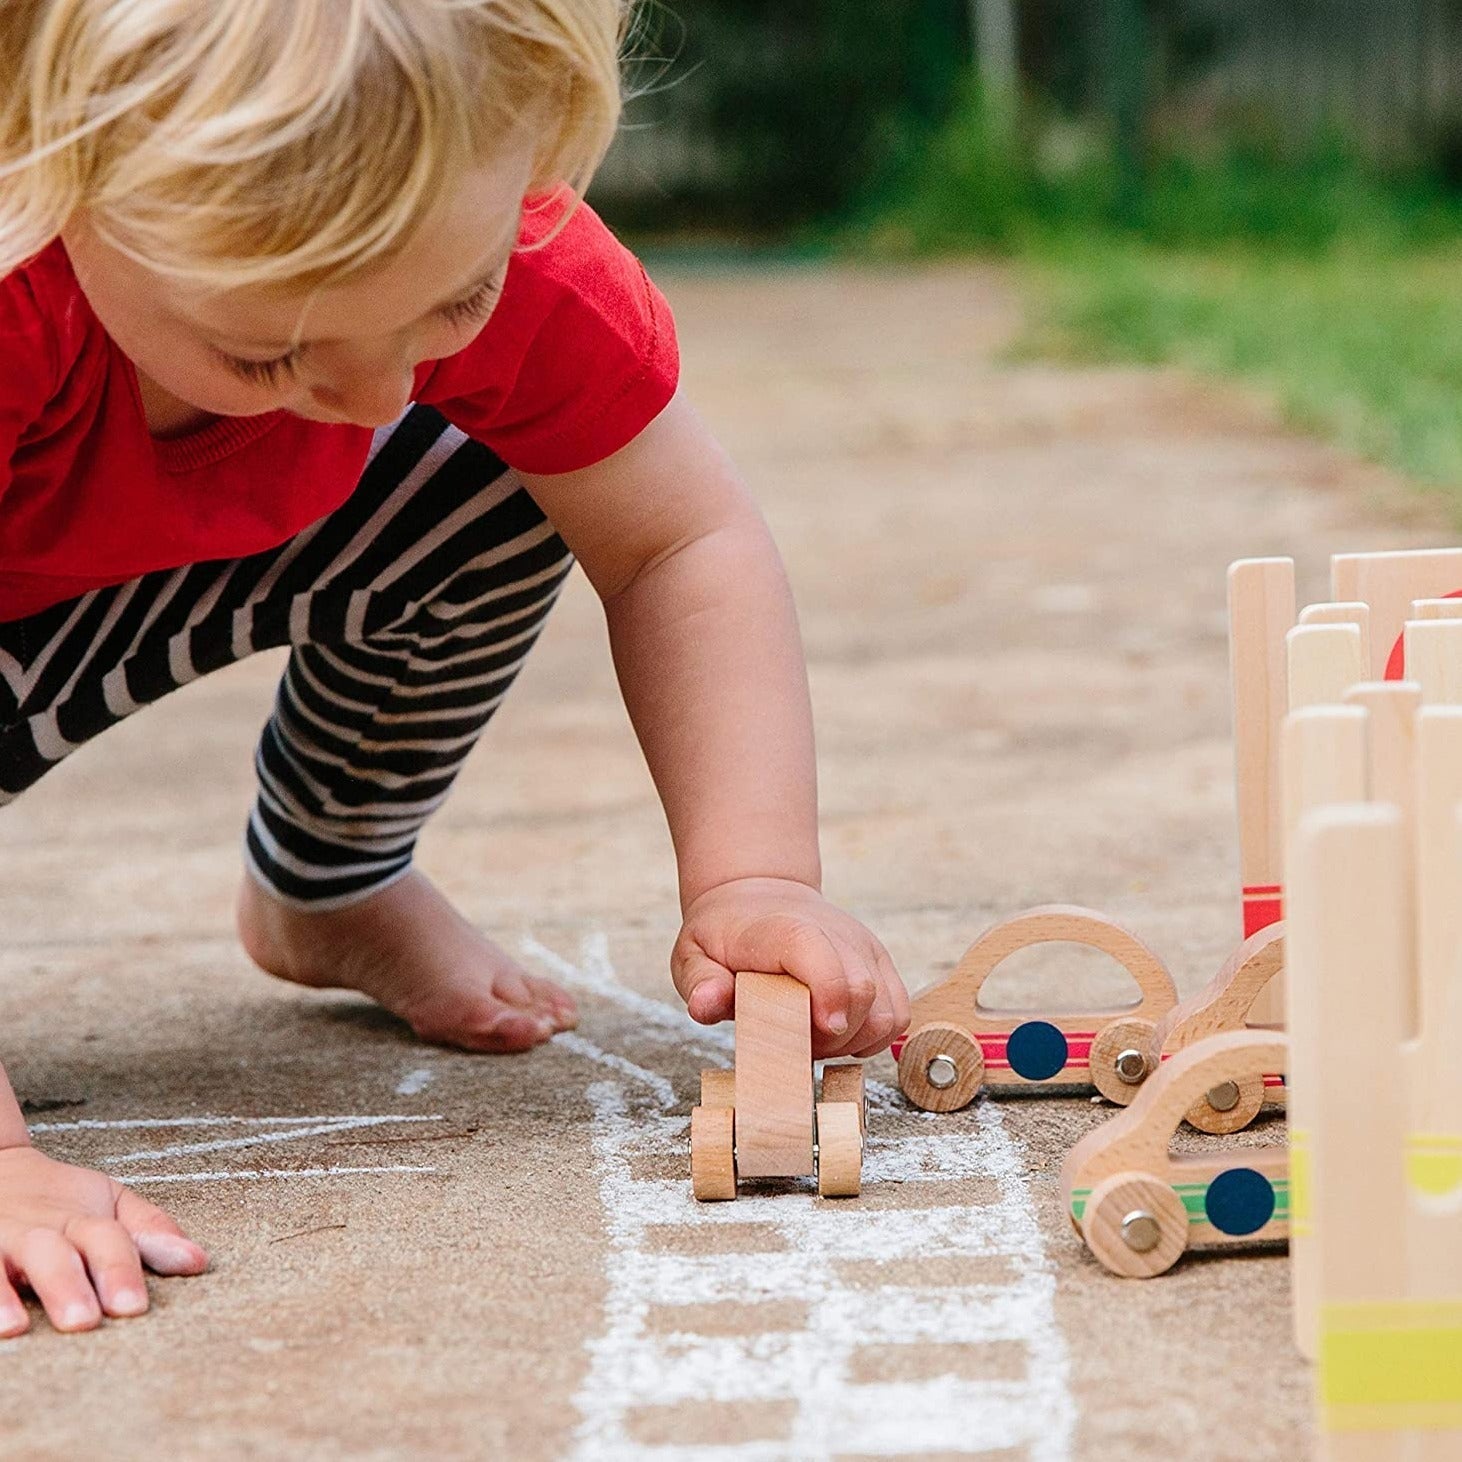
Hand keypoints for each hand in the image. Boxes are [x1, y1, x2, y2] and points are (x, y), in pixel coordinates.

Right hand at [0, 1145, 207, 1334]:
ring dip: (6, 1295)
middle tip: (84, 1321)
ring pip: (1, 1264)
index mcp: (82, 1220)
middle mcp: (39, 1230)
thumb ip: (150, 1230)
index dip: (120, 1271)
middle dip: (68, 1287)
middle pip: (56, 1255)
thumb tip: (198, 1262)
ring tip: (16, 1326)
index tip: (133, 1307)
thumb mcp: (110, 1203)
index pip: (108, 1241)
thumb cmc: (60, 1199)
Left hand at [672, 877, 909, 1057]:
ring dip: (853, 1039)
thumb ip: (700, 982)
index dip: (828, 994)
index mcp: (784, 929)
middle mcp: (834, 933)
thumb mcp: (694, 955)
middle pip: (861, 993)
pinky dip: (873, 1035)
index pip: (820, 955)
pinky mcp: (879, 962)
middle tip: (796, 1037)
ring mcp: (863, 948)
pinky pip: (897, 1014)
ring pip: (886, 1010)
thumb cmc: (725, 935)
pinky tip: (838, 1030)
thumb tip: (707, 1003)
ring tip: (815, 1033)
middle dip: (831, 1036)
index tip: (818, 1028)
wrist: (757, 897)